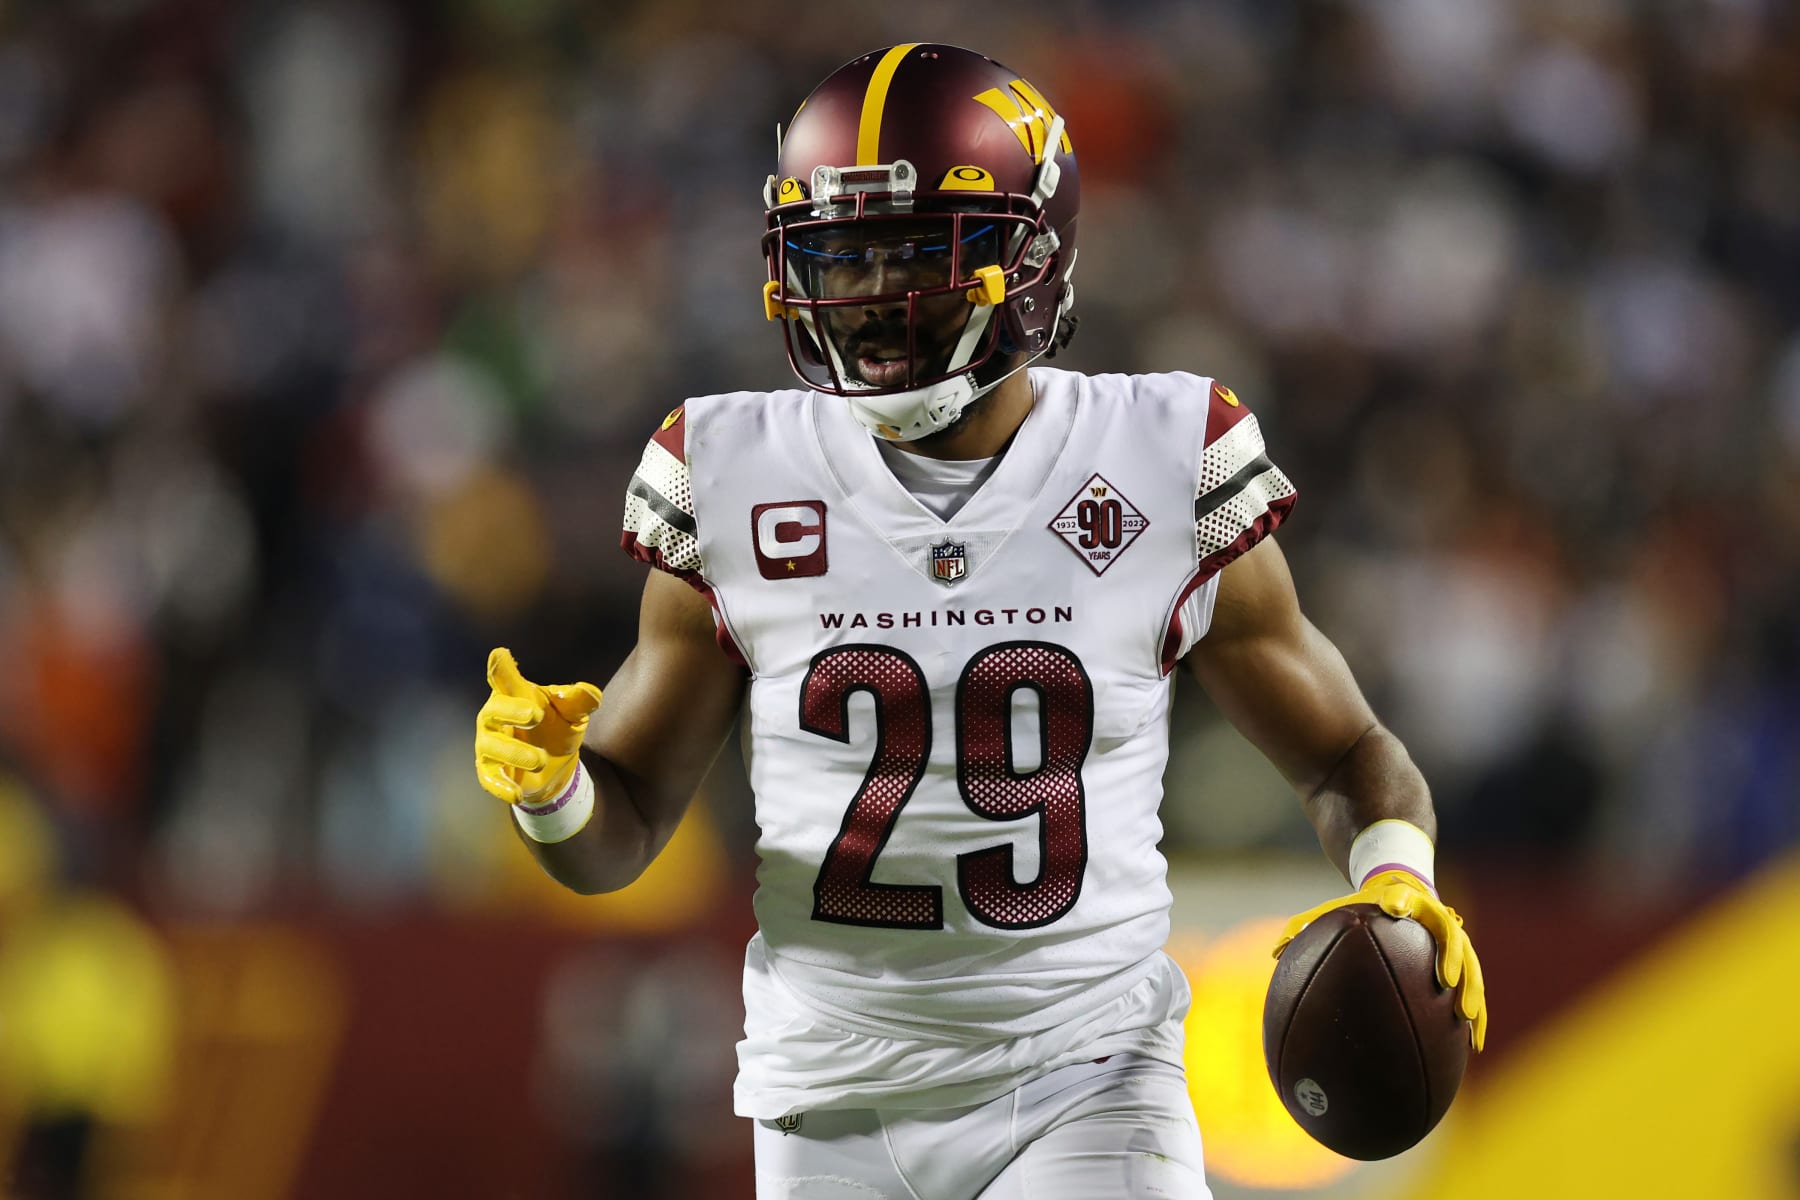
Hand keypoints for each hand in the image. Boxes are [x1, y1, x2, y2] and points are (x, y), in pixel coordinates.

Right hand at [474, 648, 602, 804]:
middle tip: (535, 714)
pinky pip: (489, 777)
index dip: (501, 668)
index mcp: (514, 694)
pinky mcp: (490, 769)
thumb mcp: (574, 714)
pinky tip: (516, 793)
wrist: (555, 765)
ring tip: (539, 760)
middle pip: (495, 709)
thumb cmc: (558, 727)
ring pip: (492, 746)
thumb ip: (580, 702)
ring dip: (514, 752)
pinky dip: (501, 786)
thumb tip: (590, 692)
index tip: (500, 654)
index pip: (504, 678)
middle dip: (512, 711)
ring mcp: (490, 743)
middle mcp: (496, 716)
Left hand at [1273, 869, 1486, 1050]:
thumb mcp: (1338, 908)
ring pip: (1471, 966)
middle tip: (1446, 981)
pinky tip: (1473, 1045)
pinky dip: (1476, 1014)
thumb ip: (1307, 924)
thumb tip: (1275, 951)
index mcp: (1405, 902)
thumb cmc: (1364, 904)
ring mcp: (1453, 940)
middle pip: (1452, 936)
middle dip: (1453, 957)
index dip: (1402, 902)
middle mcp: (1436, 919)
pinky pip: (1473, 988)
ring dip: (1472, 991)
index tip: (1395, 908)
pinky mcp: (1462, 960)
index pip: (1406, 898)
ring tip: (1468, 1019)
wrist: (1401, 884)